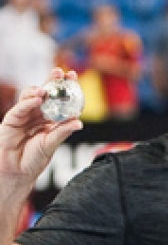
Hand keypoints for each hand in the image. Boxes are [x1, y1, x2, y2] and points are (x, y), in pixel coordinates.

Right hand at [0, 69, 82, 189]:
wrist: (17, 172)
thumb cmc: (34, 159)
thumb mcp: (52, 144)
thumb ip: (62, 131)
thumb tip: (79, 122)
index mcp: (50, 118)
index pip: (59, 99)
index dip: (66, 87)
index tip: (73, 76)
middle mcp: (37, 114)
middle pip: (45, 93)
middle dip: (51, 81)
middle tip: (60, 72)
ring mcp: (24, 115)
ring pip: (30, 97)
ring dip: (39, 90)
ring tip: (46, 90)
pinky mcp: (11, 120)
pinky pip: (20, 108)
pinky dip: (28, 102)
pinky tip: (36, 98)